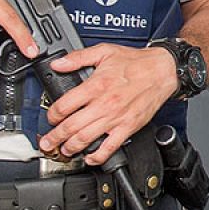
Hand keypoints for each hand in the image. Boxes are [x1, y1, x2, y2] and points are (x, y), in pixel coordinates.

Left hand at [37, 44, 178, 164]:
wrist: (162, 71)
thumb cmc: (136, 63)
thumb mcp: (104, 51)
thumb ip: (78, 57)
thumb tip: (58, 63)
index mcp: (95, 86)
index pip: (64, 106)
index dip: (52, 114)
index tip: (51, 117)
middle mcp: (103, 104)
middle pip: (70, 126)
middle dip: (54, 137)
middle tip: (46, 143)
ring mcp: (115, 118)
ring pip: (86, 139)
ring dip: (70, 148)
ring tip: (63, 151)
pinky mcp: (128, 127)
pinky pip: (110, 147)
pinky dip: (97, 156)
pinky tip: (90, 158)